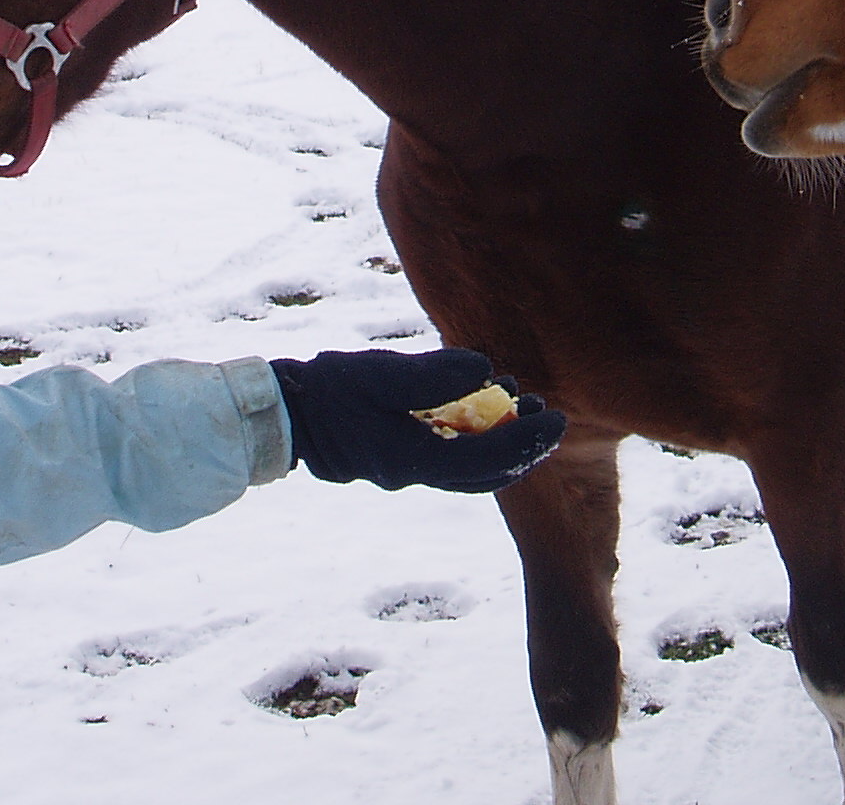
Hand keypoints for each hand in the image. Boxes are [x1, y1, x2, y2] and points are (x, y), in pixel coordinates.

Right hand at [269, 348, 566, 493]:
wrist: (288, 414)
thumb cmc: (330, 389)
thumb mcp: (380, 374)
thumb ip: (433, 375)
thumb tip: (486, 370)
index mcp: (413, 459)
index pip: (485, 460)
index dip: (525, 442)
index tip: (555, 419)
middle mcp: (415, 474)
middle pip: (485, 474)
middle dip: (524, 448)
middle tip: (555, 419)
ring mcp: (407, 471)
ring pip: (471, 470)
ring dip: (503, 444)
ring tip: (528, 407)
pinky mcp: (401, 459)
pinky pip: (452, 460)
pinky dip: (478, 442)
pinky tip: (489, 413)